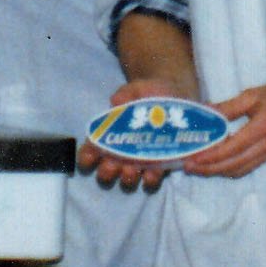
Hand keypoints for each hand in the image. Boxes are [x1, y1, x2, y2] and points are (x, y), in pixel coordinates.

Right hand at [77, 77, 192, 191]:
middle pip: (107, 171)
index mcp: (111, 137)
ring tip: (133, 171)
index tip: (88, 158)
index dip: (86, 157)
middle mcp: (122, 154)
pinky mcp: (161, 165)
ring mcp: (141, 162)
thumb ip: (126, 92)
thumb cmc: (151, 93)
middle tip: (112, 165)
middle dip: (107, 171)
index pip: (91, 151)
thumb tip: (116, 100)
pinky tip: (156, 171)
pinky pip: (155, 177)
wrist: (179, 96)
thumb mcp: (138, 88)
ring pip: (129, 179)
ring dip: (128, 178)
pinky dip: (153, 177)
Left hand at [181, 83, 265, 177]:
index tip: (191, 158)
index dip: (209, 156)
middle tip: (188, 167)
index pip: (230, 148)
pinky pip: (248, 167)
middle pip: (233, 165)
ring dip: (218, 172)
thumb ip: (227, 107)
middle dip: (208, 169)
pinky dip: (231, 169)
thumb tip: (203, 112)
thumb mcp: (254, 95)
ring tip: (199, 168)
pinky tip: (219, 165)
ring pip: (240, 170)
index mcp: (262, 128)